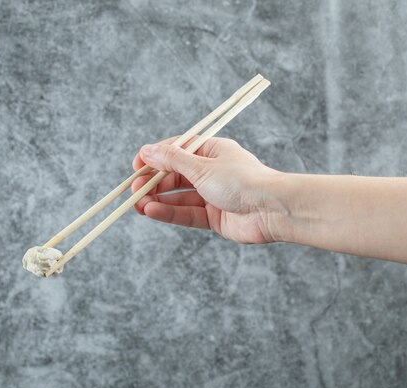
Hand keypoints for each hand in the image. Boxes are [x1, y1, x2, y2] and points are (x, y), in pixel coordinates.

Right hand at [132, 136, 282, 243]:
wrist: (273, 210)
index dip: (154, 158)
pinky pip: (186, 213)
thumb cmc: (242, 181)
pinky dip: (168, 212)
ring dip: (157, 199)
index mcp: (211, 151)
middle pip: (174, 175)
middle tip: (133, 190)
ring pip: (177, 197)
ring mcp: (212, 195)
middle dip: (152, 183)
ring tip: (138, 204)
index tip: (136, 166)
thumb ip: (172, 160)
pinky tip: (152, 211)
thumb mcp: (201, 166)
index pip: (176, 150)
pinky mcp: (214, 217)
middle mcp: (211, 172)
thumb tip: (147, 151)